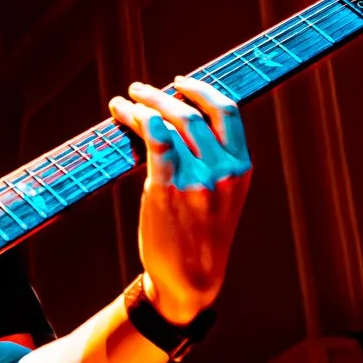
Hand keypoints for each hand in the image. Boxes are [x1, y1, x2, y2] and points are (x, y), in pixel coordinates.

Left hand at [109, 76, 251, 325]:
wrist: (192, 280)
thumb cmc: (203, 235)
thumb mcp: (226, 196)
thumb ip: (215, 161)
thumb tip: (181, 120)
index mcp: (241, 168)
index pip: (227, 111)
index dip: (201, 89)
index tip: (180, 83)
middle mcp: (222, 170)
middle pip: (191, 113)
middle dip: (162, 94)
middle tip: (140, 89)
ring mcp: (196, 179)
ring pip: (168, 122)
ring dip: (143, 103)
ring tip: (125, 100)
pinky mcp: (167, 189)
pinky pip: (152, 141)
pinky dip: (136, 120)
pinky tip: (121, 114)